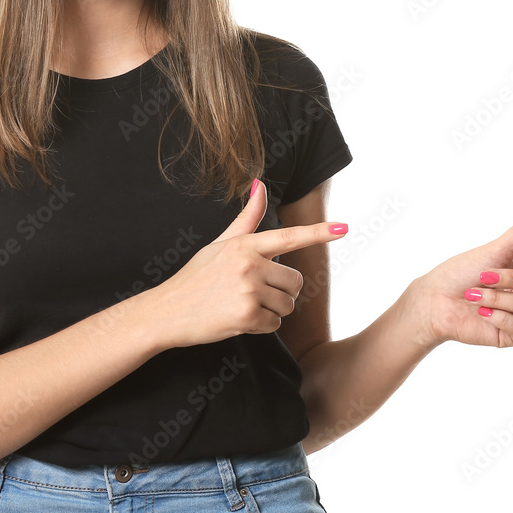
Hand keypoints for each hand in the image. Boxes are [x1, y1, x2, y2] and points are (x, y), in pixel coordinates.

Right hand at [148, 180, 346, 348]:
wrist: (167, 311)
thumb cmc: (196, 277)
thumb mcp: (220, 243)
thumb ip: (247, 218)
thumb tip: (260, 184)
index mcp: (244, 245)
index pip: (288, 237)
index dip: (319, 233)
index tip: (344, 228)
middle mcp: (249, 264)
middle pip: (295, 282)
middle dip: (281, 292)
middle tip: (253, 293)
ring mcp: (248, 290)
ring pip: (287, 305)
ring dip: (271, 311)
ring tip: (241, 305)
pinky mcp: (247, 316)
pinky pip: (274, 324)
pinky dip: (260, 327)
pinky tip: (238, 320)